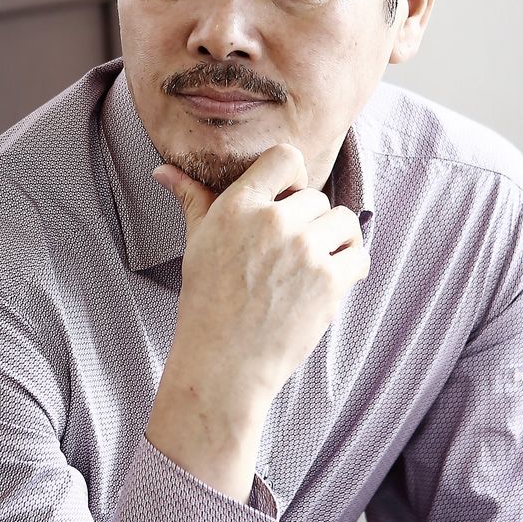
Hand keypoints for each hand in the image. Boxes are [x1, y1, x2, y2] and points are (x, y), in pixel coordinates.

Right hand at [153, 143, 369, 406]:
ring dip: (336, 240)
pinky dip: (352, 267)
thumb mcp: (197, 242)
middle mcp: (272, 222)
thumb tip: (163, 170)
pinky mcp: (329, 281)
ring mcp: (304, 251)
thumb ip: (192, 198)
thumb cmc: (207, 301)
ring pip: (343, 221)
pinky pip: (359, 256)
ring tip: (316, 262)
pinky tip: (331, 280)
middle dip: (309, 220)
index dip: (293, 177)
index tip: (287, 201)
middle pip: (316, 196)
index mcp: (238, 206)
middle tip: (292, 251)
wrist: (223, 363)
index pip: (285, 158)